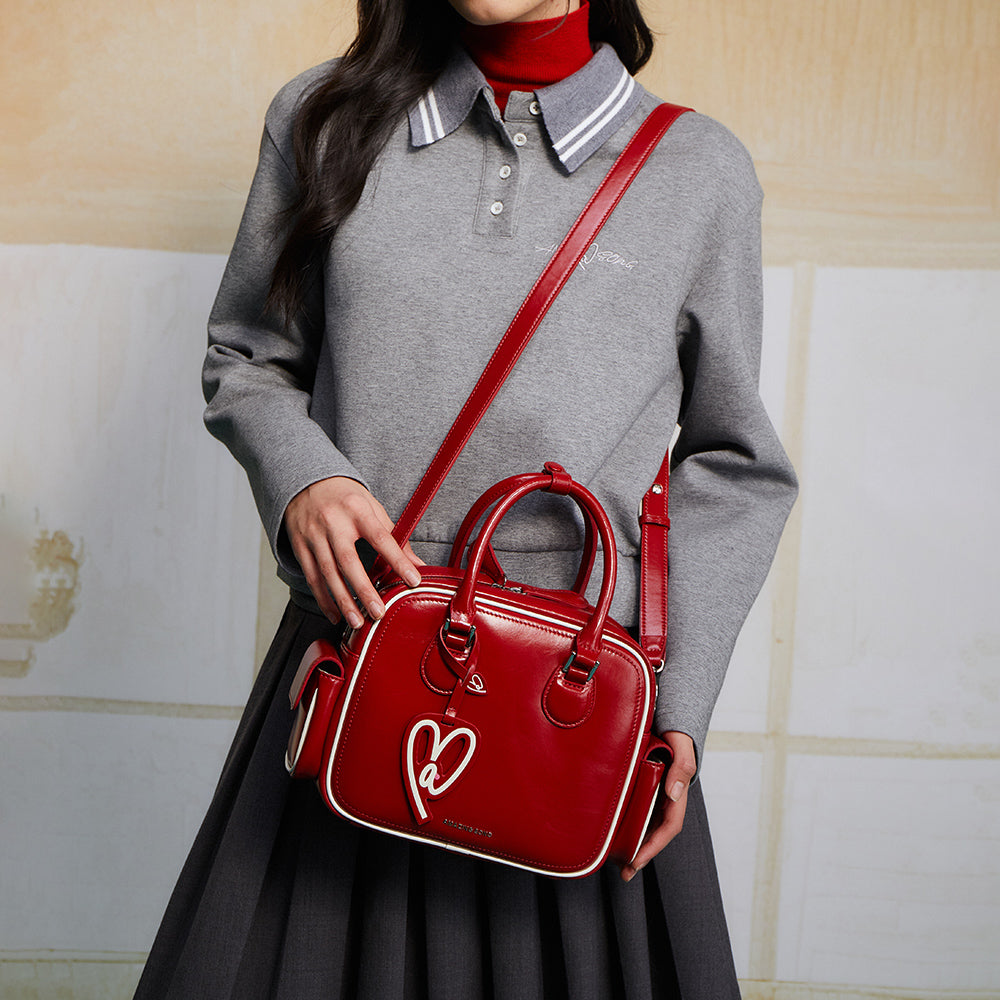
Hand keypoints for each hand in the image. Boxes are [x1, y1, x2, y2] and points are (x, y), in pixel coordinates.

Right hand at [284, 476, 424, 626]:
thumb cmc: (345, 498)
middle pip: (348, 561)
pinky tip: (335, 614)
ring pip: (327, 573)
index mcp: (357, 510)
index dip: (398, 560)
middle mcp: (333, 522)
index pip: (381, 538)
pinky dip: (323, 598)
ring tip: (357, 622)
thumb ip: (394, 535)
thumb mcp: (372, 507)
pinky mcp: (300, 546)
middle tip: (378, 612)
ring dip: (342, 601)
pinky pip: (312, 577)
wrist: (305, 481)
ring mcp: (313, 535)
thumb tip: (418, 564)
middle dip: (364, 589)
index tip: (413, 580)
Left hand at [620, 730, 696, 881]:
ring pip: (645, 824)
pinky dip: (627, 824)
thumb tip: (673, 794)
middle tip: (625, 873)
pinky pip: (636, 810)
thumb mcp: (681, 747)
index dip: (654, 846)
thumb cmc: (675, 732)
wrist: (667, 718)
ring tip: (616, 862)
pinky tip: (613, 833)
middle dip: (642, 854)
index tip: (637, 860)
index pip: (669, 827)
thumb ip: (682, 766)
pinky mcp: (642, 785)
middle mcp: (666, 797)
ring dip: (634, 843)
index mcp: (677, 792)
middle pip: (655, 832)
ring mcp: (654, 792)